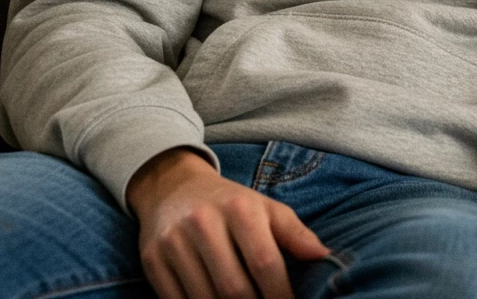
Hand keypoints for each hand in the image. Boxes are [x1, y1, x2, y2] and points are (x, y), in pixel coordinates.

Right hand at [126, 148, 329, 298]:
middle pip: (234, 288)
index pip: (264, 262)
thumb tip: (324, 257)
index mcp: (239, 208)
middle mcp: (203, 223)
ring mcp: (174, 242)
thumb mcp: (266, 208)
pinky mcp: (152, 260)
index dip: (281, 294)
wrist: (173, 188)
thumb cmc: (231, 204)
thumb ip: (295, 233)